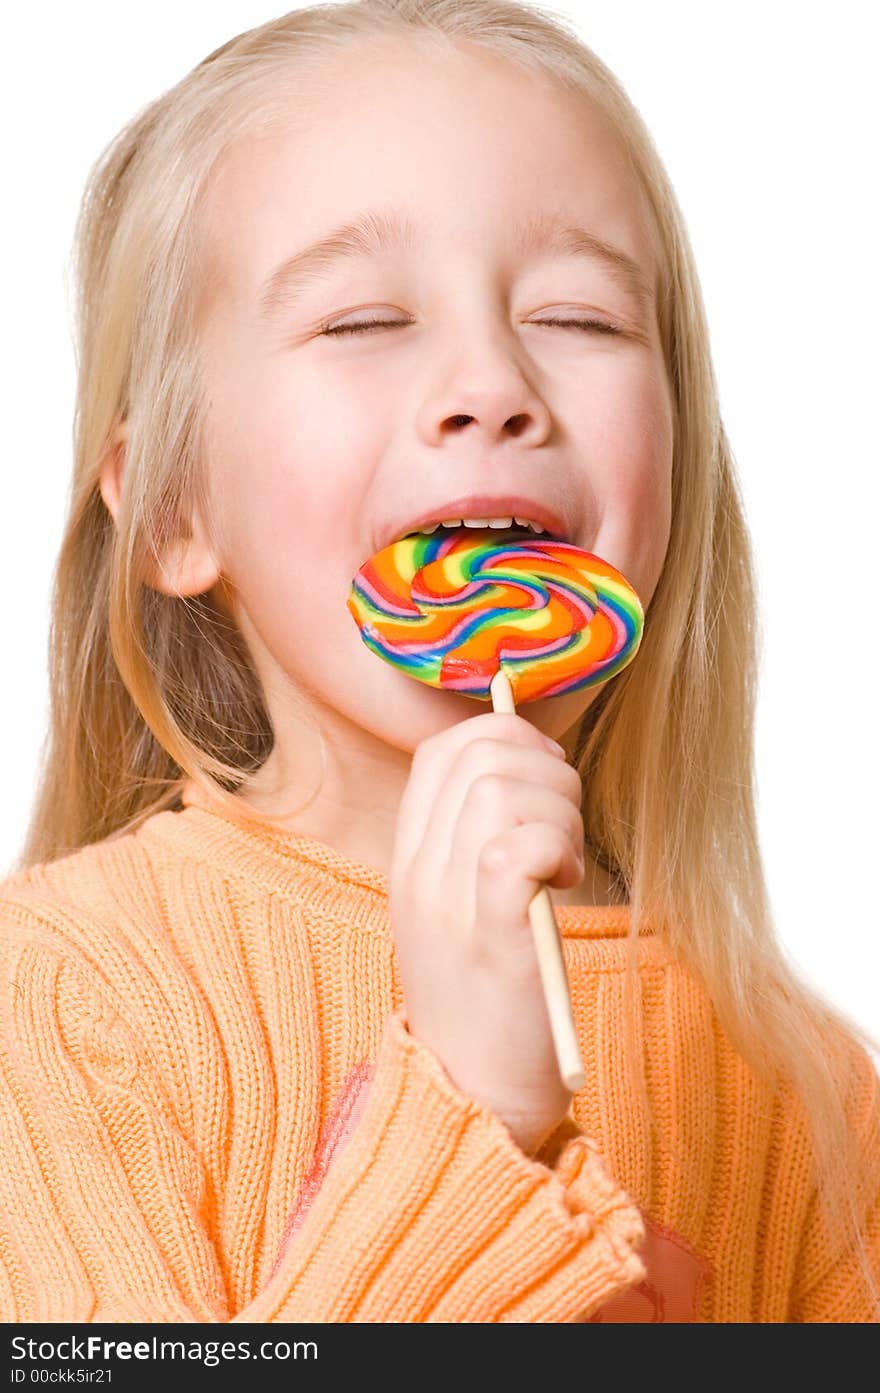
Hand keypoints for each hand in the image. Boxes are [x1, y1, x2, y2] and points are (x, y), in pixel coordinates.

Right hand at [389, 711, 585, 1155]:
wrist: (473, 1096)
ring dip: (560, 812)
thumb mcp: (462, 905)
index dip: (506, 738)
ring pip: (504, 789)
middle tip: (566, 830)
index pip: (442, 749)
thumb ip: (479, 838)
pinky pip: (521, 845)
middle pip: (482, 755)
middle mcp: (418, 870)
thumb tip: (534, 764)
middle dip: (547, 771)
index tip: (545, 780)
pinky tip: (566, 882)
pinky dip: (559, 846)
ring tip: (567, 866)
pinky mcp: (494, 935)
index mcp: (409, 858)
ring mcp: (449, 901)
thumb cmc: (487, 998)